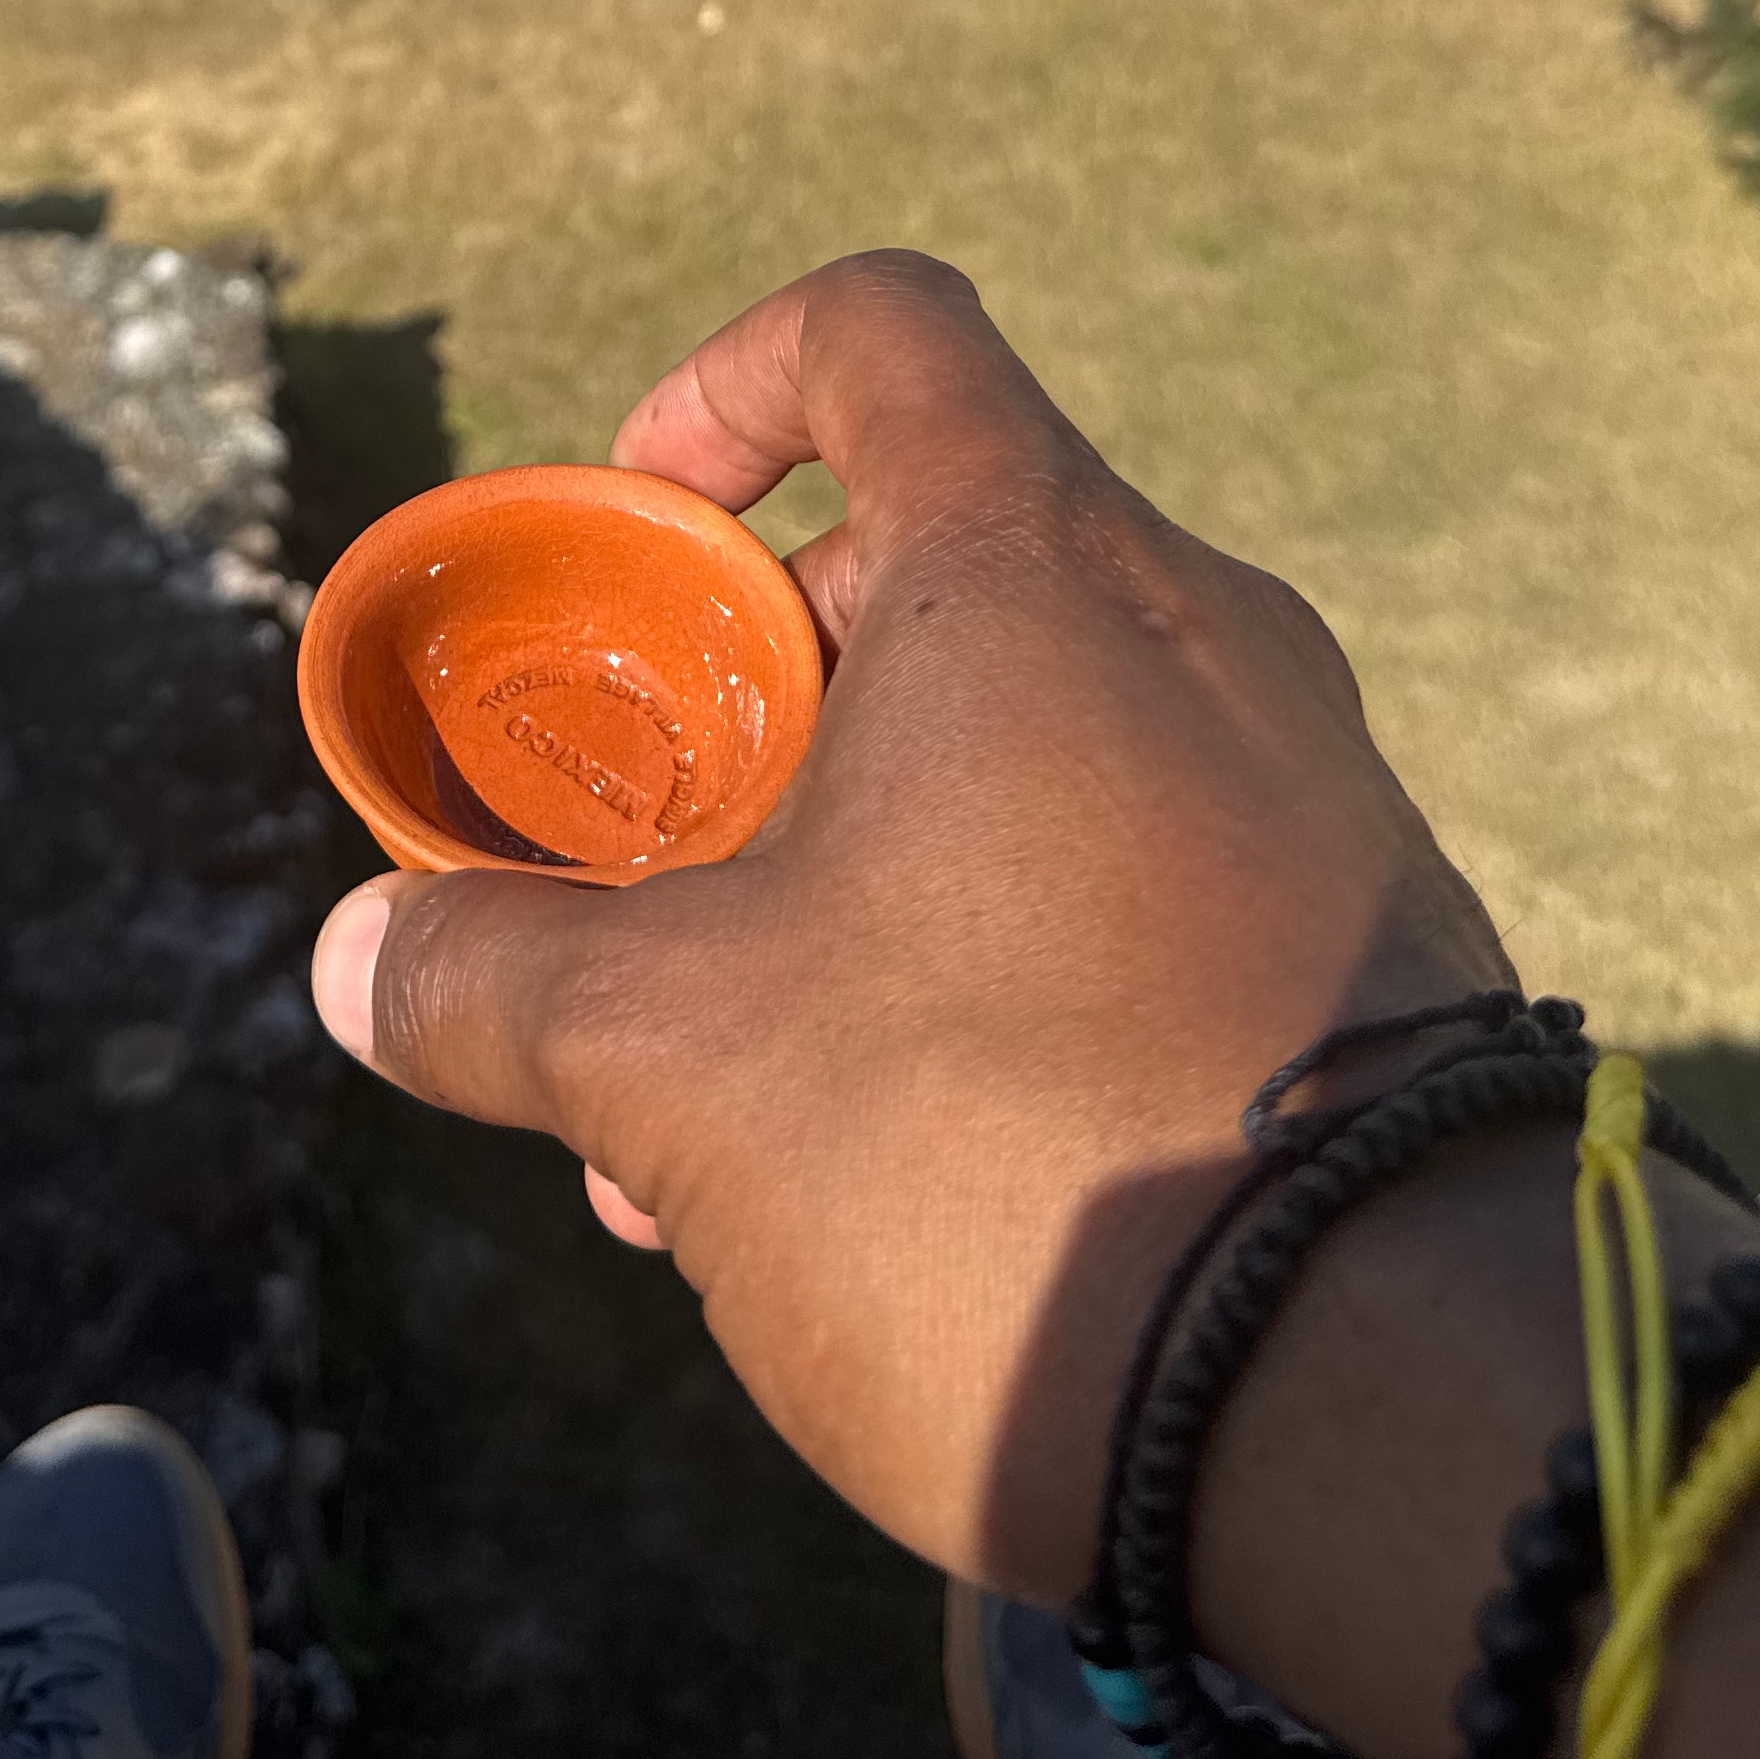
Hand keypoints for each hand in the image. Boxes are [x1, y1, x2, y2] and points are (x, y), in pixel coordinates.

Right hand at [309, 250, 1509, 1592]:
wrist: (1400, 1424)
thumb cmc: (1002, 1148)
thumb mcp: (678, 1060)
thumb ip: (497, 980)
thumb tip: (359, 962)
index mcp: (1041, 573)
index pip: (879, 333)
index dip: (725, 385)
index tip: (639, 528)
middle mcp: (1204, 643)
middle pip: (937, 570)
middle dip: (754, 716)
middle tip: (647, 889)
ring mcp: (1311, 804)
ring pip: (1028, 764)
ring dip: (850, 883)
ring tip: (721, 1115)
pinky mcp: (1371, 967)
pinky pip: (1137, 896)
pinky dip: (991, 972)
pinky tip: (891, 1191)